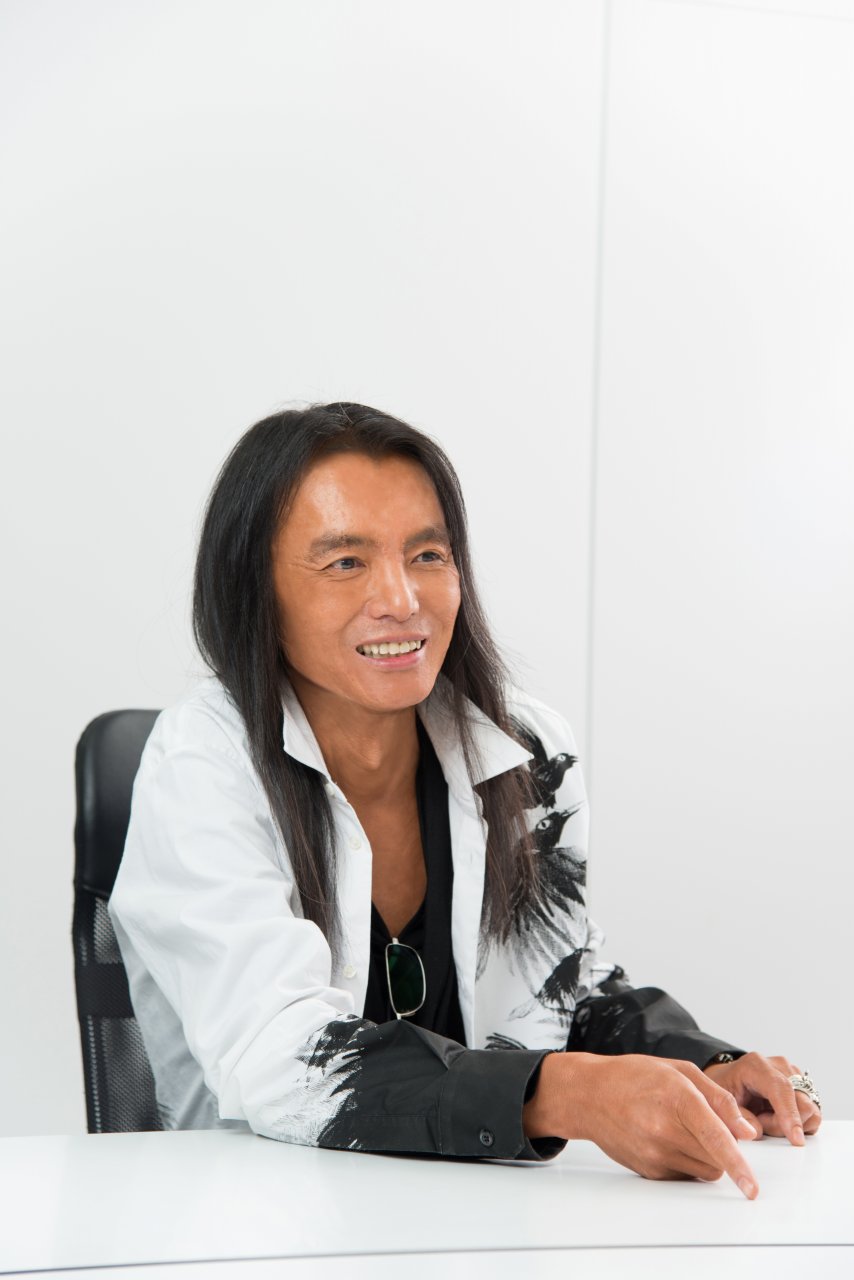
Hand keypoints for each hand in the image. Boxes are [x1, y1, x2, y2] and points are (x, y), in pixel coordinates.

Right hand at [524, 1052, 759, 1197]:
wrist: (589, 1095)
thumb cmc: (634, 1076)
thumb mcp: (680, 1070)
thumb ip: (719, 1098)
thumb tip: (747, 1132)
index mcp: (677, 1098)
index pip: (715, 1137)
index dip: (738, 1165)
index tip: (751, 1189)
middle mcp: (664, 1130)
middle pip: (715, 1157)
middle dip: (722, 1146)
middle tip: (704, 1123)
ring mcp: (654, 1154)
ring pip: (704, 1170)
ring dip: (706, 1155)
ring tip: (682, 1128)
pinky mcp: (649, 1171)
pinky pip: (685, 1174)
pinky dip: (687, 1161)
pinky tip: (666, 1138)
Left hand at [704, 1052, 821, 1142]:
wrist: (731, 1079)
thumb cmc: (726, 1088)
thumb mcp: (719, 1102)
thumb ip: (735, 1117)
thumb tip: (756, 1132)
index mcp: (756, 1065)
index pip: (781, 1088)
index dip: (790, 1114)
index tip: (795, 1139)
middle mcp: (780, 1066)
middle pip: (802, 1103)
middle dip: (784, 1125)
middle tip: (761, 1123)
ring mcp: (794, 1075)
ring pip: (810, 1111)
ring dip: (791, 1124)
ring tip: (767, 1119)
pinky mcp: (803, 1087)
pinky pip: (811, 1114)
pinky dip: (796, 1123)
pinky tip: (777, 1117)